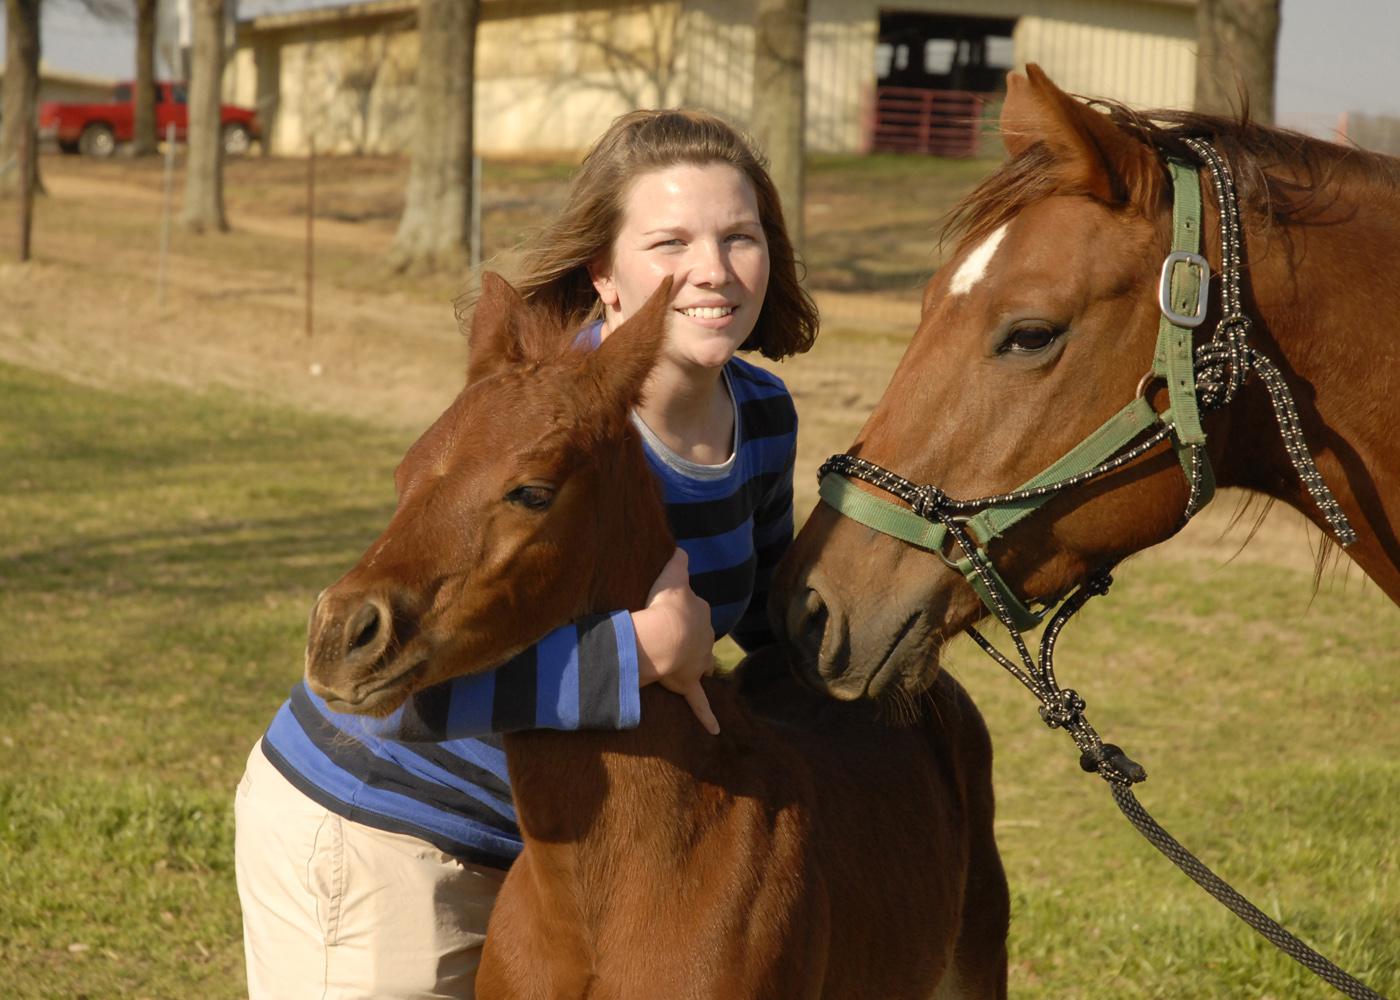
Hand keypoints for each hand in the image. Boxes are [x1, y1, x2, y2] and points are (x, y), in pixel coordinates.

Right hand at [632, 548, 719, 734]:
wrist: (664, 636)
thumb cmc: (666, 605)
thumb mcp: (672, 575)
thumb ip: (678, 560)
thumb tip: (682, 546)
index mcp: (700, 615)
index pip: (696, 611)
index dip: (684, 611)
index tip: (673, 610)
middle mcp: (704, 640)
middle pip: (701, 639)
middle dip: (692, 639)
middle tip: (677, 638)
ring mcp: (697, 664)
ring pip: (702, 665)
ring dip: (698, 667)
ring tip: (691, 668)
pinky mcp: (688, 684)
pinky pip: (699, 704)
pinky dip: (707, 717)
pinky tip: (715, 730)